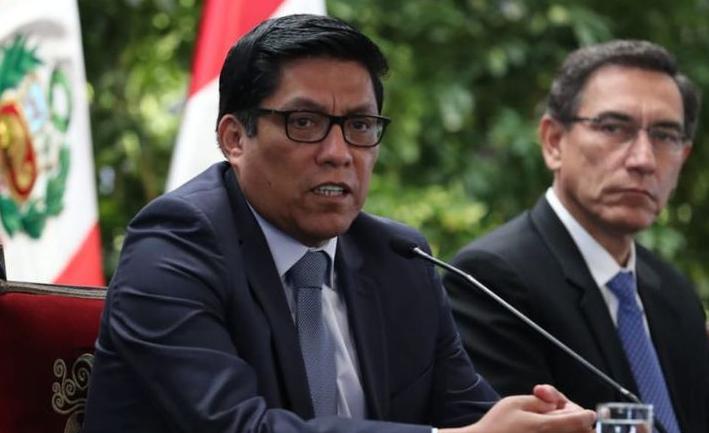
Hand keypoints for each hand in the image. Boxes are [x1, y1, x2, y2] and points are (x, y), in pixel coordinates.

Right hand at [439, 384, 594, 432]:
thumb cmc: (496, 425)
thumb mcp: (515, 403)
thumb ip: (540, 401)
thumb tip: (558, 405)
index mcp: (546, 426)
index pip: (580, 421)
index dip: (586, 415)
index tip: (587, 413)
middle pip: (582, 432)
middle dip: (577, 422)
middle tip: (562, 414)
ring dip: (569, 429)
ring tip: (552, 421)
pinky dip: (558, 432)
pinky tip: (543, 430)